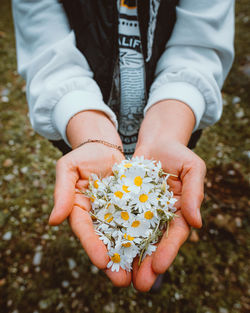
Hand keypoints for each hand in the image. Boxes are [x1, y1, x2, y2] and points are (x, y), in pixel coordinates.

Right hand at [48, 111, 131, 286]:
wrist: (104, 147)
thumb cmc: (83, 156)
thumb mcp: (68, 169)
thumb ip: (62, 193)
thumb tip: (53, 221)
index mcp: (79, 209)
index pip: (84, 230)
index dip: (92, 245)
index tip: (102, 261)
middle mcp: (98, 215)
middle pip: (104, 240)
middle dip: (113, 261)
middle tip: (122, 282)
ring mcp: (115, 212)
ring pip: (123, 235)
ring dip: (130, 255)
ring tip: (140, 274)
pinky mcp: (131, 206)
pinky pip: (138, 220)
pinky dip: (144, 234)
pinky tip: (154, 248)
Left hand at [131, 100, 205, 291]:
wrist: (156, 142)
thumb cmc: (177, 153)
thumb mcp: (192, 168)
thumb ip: (195, 192)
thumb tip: (197, 223)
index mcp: (180, 211)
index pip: (175, 235)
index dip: (168, 251)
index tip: (157, 267)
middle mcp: (161, 215)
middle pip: (154, 242)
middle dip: (147, 264)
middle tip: (138, 285)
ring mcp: (143, 211)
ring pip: (135, 236)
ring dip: (129, 256)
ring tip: (120, 276)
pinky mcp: (127, 203)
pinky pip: (120, 220)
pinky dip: (115, 234)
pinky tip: (107, 249)